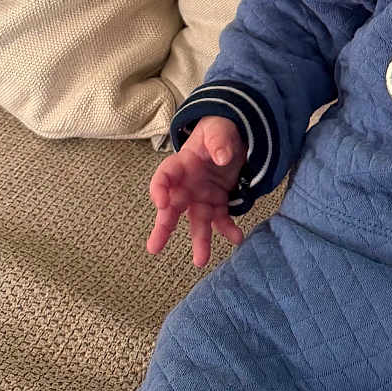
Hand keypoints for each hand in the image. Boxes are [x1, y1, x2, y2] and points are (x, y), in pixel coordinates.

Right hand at [146, 116, 246, 267]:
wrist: (230, 138)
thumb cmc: (217, 131)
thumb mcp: (218, 129)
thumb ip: (218, 140)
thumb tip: (223, 157)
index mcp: (181, 164)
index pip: (164, 176)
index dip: (159, 189)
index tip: (161, 202)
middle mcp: (186, 186)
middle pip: (172, 208)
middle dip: (164, 227)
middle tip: (154, 247)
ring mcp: (201, 197)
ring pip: (197, 222)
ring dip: (199, 241)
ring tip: (201, 261)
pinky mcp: (217, 203)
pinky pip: (221, 219)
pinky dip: (228, 230)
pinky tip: (237, 238)